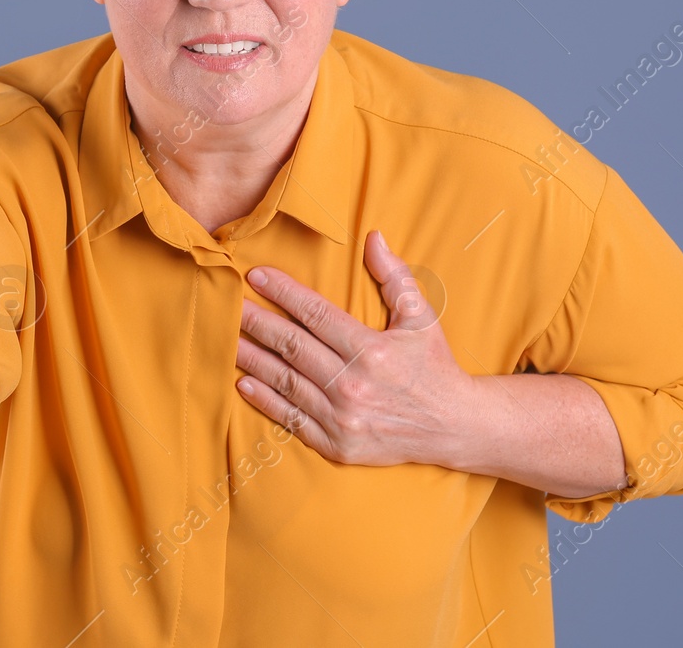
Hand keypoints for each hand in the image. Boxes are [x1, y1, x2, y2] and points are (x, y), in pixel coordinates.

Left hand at [234, 229, 474, 466]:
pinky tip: (244, 383)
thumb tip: (373, 237)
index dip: (283, 292)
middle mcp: (354, 384)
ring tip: (227, 339)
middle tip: (228, 304)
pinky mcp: (338, 444)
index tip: (256, 276)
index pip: (315, 313)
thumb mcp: (422, 317)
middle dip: (256, 321)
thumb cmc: (434, 366)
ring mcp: (343, 417)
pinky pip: (292, 419)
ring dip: (252, 359)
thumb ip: (395, 277)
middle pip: (291, 346)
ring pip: (285, 382)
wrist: (454, 427)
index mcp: (372, 350)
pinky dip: (265, 401)